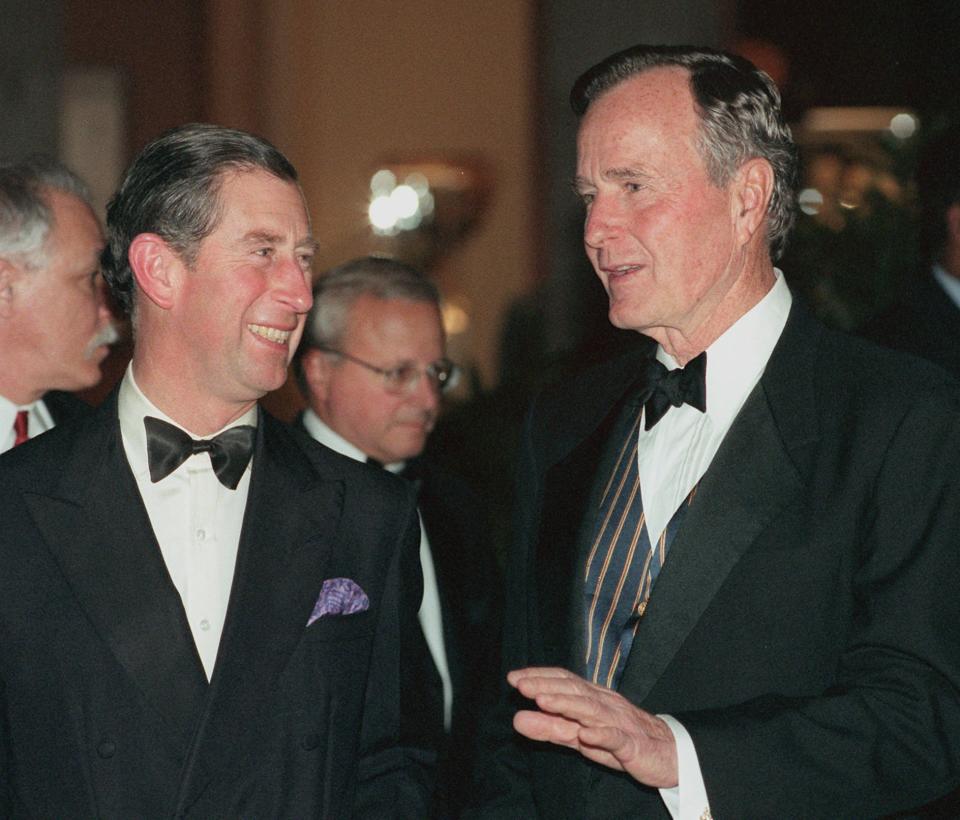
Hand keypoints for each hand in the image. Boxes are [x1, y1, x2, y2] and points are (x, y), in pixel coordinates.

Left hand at [508, 666, 678, 787]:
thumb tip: (517, 719)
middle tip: (521, 685)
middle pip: (574, 691)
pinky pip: (617, 739)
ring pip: (591, 710)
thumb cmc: (620, 741)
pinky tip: (586, 735)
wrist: (669, 754)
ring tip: (543, 701)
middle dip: (546, 686)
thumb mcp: (580, 736)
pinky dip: (602, 735)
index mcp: (592, 699)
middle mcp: (604, 705)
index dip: (539, 677)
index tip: (513, 678)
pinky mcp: (633, 745)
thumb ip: (550, 727)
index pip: (563, 681)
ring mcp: (619, 723)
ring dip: (567, 704)